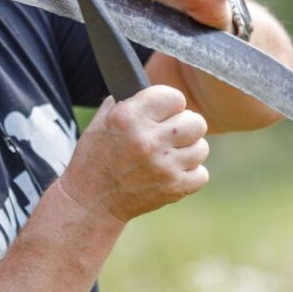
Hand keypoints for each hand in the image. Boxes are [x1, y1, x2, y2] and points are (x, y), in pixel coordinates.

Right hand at [57, 85, 208, 223]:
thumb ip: (129, 101)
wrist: (91, 201)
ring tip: (171, 154)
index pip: (175, 97)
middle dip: (185, 126)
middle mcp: (148, 140)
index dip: (170, 104)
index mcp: (129, 117)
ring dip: (189, 150)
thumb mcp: (102, 121)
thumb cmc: (96, 157)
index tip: (164, 112)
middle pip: (196, 122)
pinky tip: (174, 172)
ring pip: (202, 147)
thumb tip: (154, 90)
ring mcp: (163, 166)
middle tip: (171, 134)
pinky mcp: (173, 188)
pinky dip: (191, 174)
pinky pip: (201, 174)